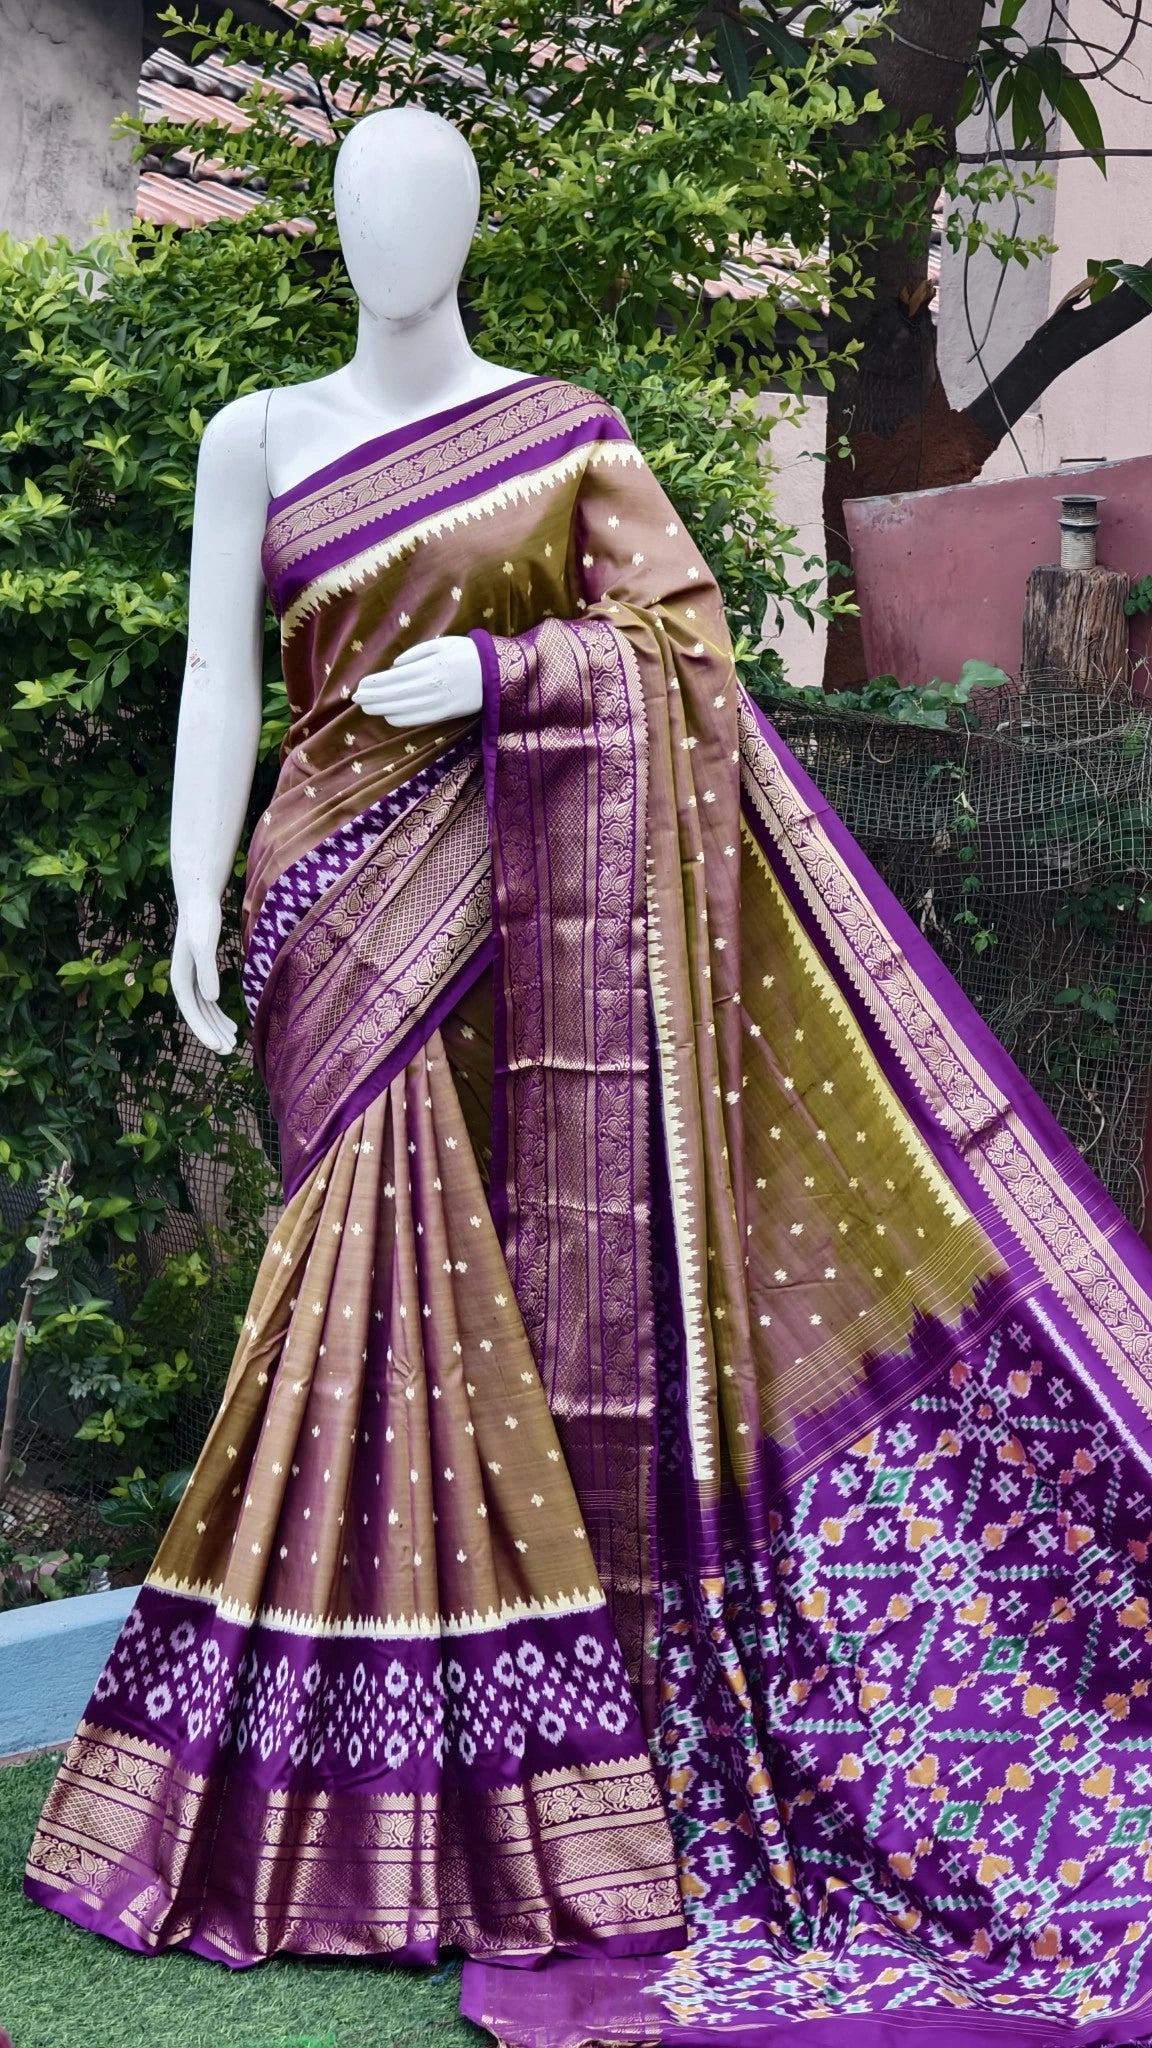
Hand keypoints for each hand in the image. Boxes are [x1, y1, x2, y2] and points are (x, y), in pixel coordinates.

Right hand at [171, 897, 237, 1055]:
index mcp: (180, 978)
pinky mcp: (202, 972)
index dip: (203, 1030)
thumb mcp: (204, 945)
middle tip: (229, 1052)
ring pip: (204, 1010)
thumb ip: (207, 971)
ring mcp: (192, 977)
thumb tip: (211, 999)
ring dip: (216, 1026)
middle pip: (197, 1015)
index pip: (191, 1011)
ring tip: (232, 1042)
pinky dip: (218, 1013)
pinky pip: (208, 1000)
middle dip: (212, 1034)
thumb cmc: (201, 920)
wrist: (199, 900)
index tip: (217, 1046)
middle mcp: (183, 981)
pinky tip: (230, 1024)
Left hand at [353, 635, 481, 727]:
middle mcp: (433, 685)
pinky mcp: (447, 713)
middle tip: (357, 699)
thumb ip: (418, 653)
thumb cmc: (469, 654)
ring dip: (383, 708)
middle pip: (397, 694)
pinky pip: (420, 719)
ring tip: (367, 708)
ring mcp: (440, 702)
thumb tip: (396, 666)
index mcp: (431, 665)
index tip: (361, 685)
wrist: (498, 673)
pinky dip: (402, 719)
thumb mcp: (444, 643)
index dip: (376, 683)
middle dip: (374, 697)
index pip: (396, 677)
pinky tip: (388, 717)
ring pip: (405, 708)